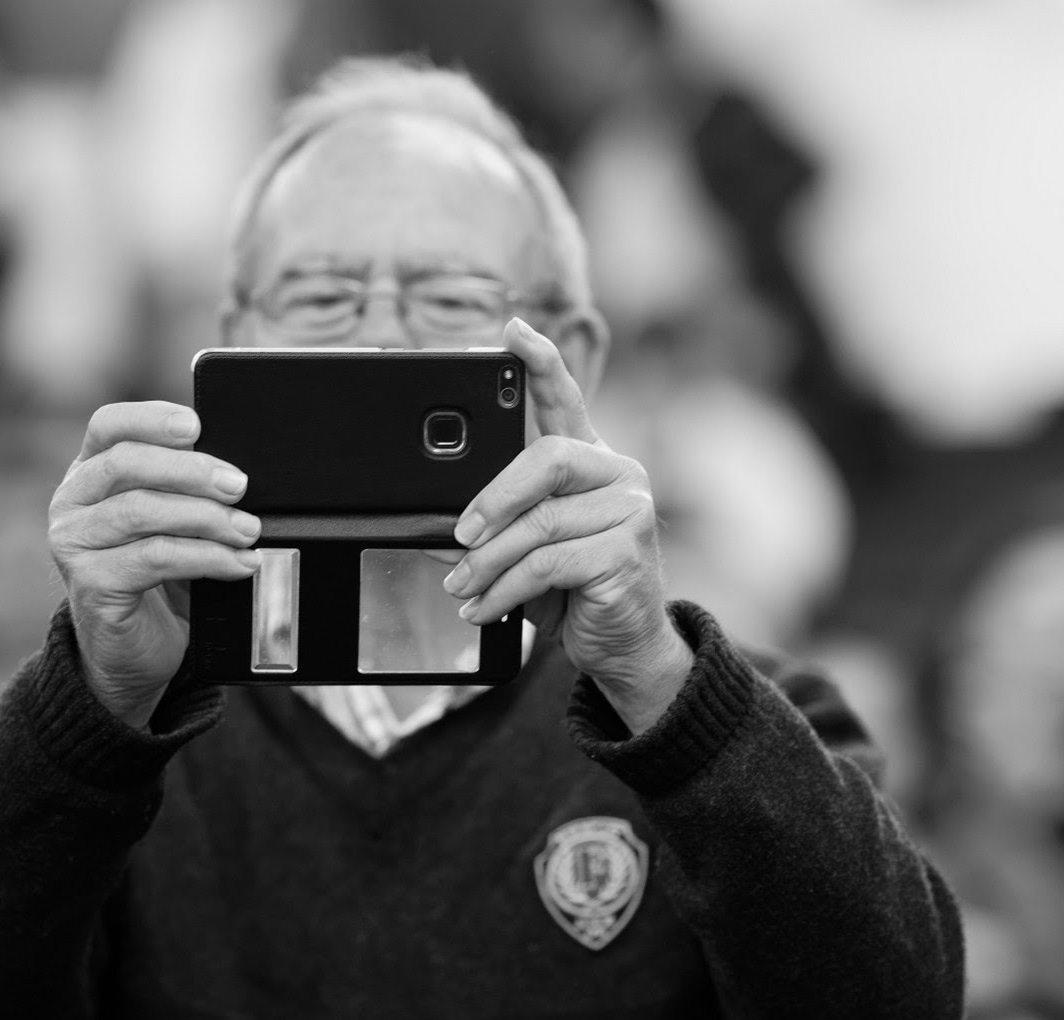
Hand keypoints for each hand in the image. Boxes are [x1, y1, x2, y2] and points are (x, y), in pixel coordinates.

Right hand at [48, 401, 260, 726]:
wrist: (135, 654)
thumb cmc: (160, 580)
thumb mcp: (173, 524)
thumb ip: (188, 490)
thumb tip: (240, 473)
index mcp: (90, 474)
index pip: (108, 426)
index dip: (151, 419)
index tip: (196, 425)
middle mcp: (72, 503)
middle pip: (127, 464)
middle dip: (191, 470)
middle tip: (241, 486)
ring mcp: (74, 543)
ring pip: (142, 511)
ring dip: (206, 518)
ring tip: (249, 532)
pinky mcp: (91, 583)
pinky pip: (154, 558)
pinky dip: (206, 558)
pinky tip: (239, 565)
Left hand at [443, 318, 691, 732]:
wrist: (623, 645)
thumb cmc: (574, 592)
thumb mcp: (526, 553)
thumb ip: (491, 532)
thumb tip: (434, 532)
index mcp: (591, 464)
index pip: (567, 401)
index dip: (541, 363)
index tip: (513, 330)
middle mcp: (617, 475)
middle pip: (546, 459)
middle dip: (491, 498)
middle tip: (457, 535)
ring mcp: (629, 511)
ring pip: (539, 524)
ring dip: (488, 563)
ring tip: (462, 589)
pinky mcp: (626, 552)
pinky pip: (548, 563)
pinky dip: (505, 591)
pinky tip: (484, 608)